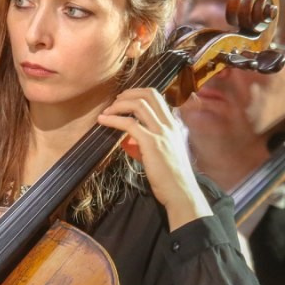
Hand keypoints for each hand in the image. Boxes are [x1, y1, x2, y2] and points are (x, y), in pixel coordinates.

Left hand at [98, 88, 211, 229]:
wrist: (181, 191)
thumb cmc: (171, 176)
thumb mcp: (165, 151)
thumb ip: (151, 140)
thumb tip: (131, 135)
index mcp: (173, 125)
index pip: (157, 97)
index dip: (139, 93)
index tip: (125, 99)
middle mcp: (169, 124)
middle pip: (149, 94)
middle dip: (128, 93)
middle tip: (115, 101)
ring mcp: (161, 132)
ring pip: (139, 105)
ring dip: (119, 105)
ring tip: (107, 111)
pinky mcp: (152, 143)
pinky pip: (129, 124)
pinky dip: (113, 119)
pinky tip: (103, 120)